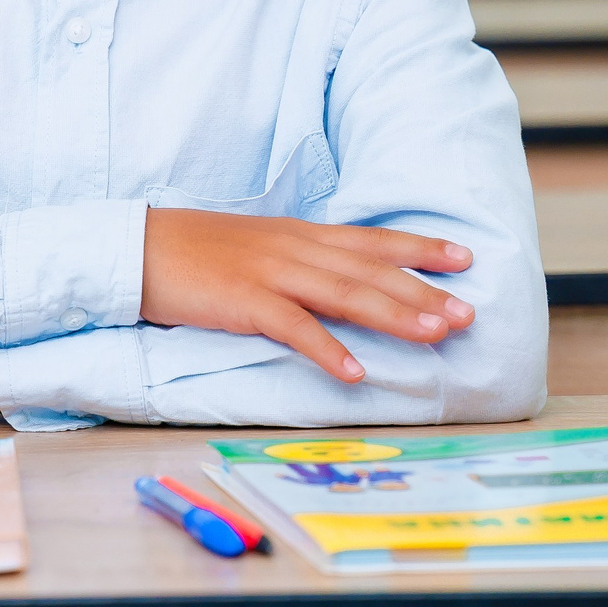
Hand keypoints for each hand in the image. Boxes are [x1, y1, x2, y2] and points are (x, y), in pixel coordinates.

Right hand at [141, 209, 473, 383]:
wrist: (139, 248)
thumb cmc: (199, 253)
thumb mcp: (260, 247)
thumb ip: (302, 261)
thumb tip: (344, 281)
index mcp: (300, 235)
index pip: (372, 240)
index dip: (420, 247)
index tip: (465, 258)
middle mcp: (295, 249)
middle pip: (370, 270)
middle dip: (424, 291)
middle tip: (468, 312)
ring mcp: (270, 273)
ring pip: (344, 293)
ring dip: (394, 315)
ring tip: (434, 335)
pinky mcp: (243, 301)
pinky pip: (293, 327)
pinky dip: (327, 348)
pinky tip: (354, 371)